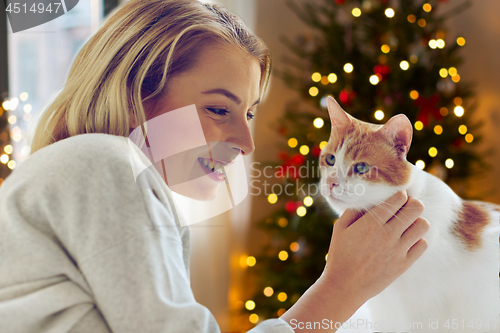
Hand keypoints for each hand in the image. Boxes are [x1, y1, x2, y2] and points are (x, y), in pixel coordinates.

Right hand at [321, 191, 428, 306]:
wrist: (345, 285)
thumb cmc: (340, 255)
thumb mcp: (339, 228)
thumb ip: (353, 210)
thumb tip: (367, 199)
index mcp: (371, 222)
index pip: (398, 198)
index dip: (400, 195)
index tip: (396, 198)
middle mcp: (388, 234)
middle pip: (415, 208)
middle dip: (412, 203)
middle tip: (405, 208)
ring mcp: (398, 249)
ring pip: (422, 225)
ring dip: (416, 221)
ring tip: (407, 225)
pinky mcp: (404, 264)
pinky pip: (422, 244)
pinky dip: (417, 240)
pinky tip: (406, 241)